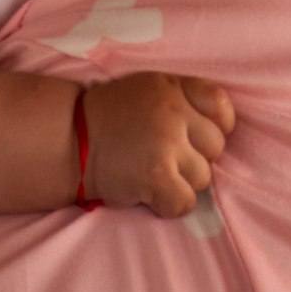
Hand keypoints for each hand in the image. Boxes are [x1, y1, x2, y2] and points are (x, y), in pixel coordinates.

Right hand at [81, 72, 235, 216]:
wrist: (69, 141)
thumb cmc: (110, 119)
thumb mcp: (148, 90)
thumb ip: (183, 100)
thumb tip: (221, 129)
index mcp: (173, 87)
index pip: (221, 106)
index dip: (215, 126)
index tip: (194, 136)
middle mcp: (174, 111)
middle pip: (215, 147)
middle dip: (194, 157)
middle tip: (165, 158)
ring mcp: (166, 143)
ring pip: (203, 177)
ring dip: (181, 182)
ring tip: (152, 174)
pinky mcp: (157, 175)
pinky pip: (186, 202)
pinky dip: (170, 205)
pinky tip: (151, 194)